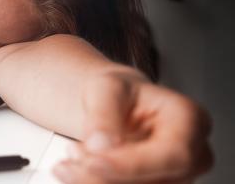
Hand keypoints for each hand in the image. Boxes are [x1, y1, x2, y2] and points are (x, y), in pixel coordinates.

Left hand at [53, 75, 212, 183]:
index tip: (92, 160)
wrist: (116, 106)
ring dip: (97, 182)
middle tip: (70, 161)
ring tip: (69, 162)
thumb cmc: (119, 93)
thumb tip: (101, 145)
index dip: (132, 164)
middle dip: (107, 176)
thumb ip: (103, 114)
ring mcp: (178, 177)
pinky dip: (96, 183)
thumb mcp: (105, 88)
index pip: (173, 154)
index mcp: (190, 118)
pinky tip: (76, 172)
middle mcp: (193, 153)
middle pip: (158, 182)